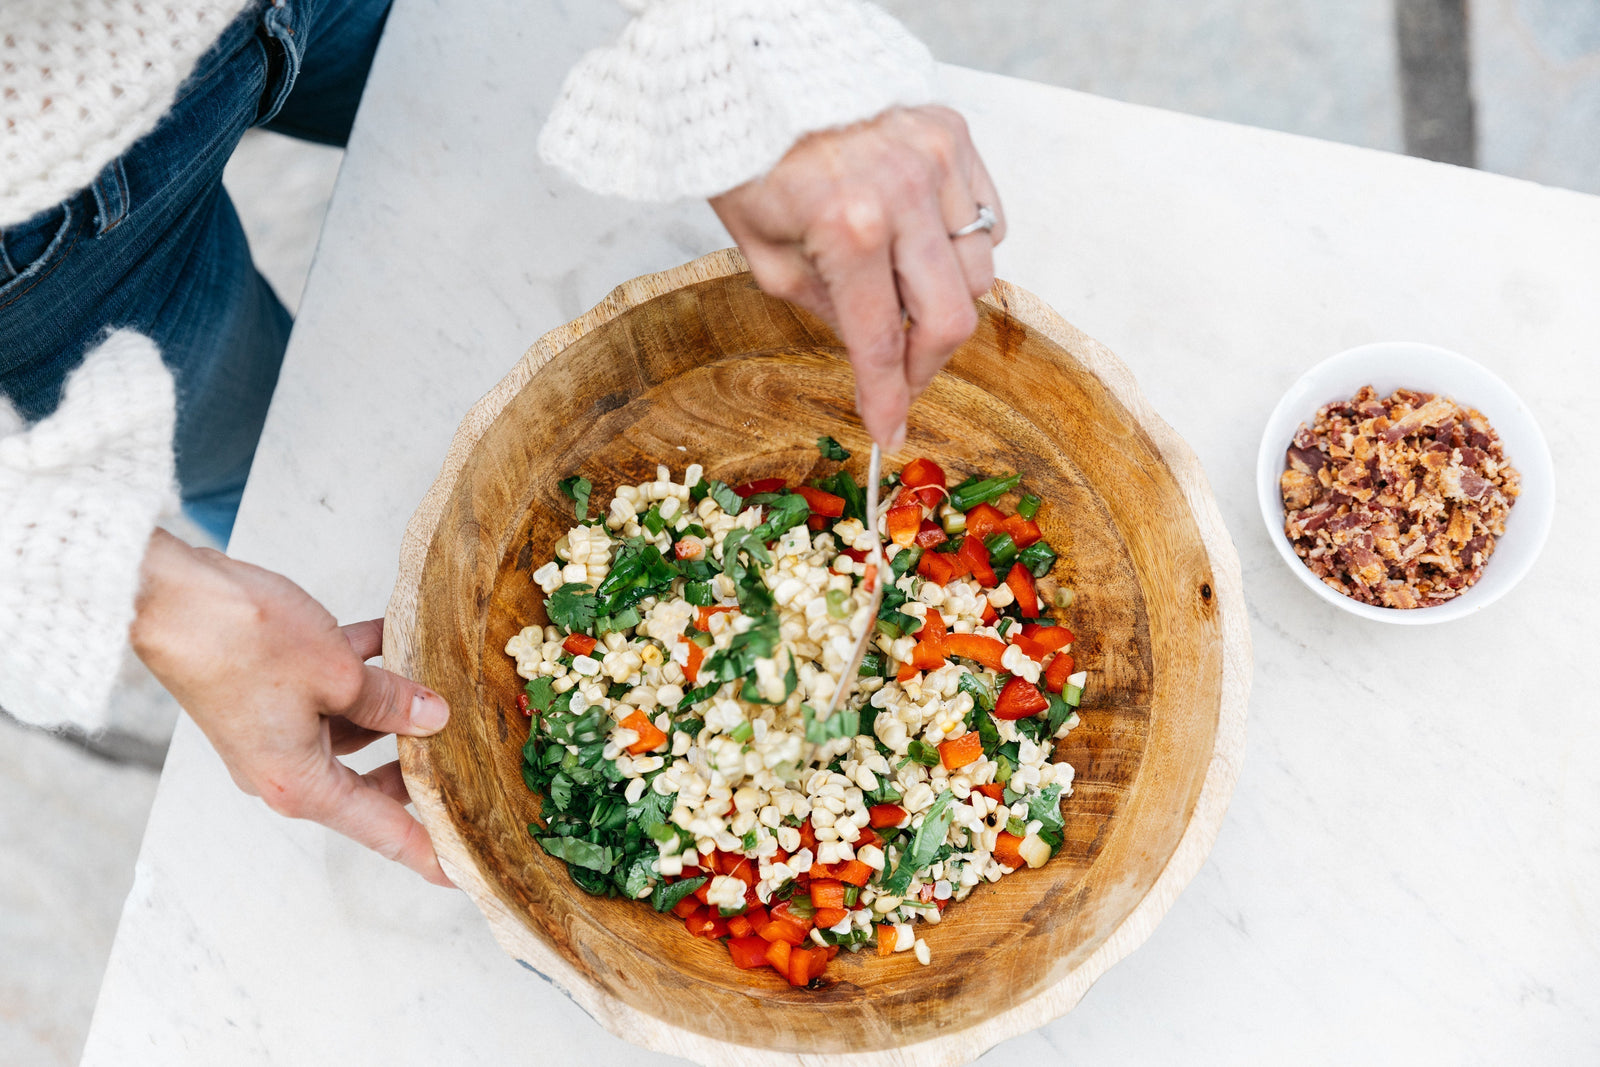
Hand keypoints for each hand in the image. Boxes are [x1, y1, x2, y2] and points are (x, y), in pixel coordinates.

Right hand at [130, 529, 452, 884]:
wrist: (171, 597)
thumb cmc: (244, 642)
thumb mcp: (339, 674)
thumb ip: (392, 700)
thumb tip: (432, 717)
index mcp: (300, 784)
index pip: (380, 830)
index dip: (425, 849)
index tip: (462, 872)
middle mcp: (284, 767)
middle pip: (368, 782)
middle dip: (417, 769)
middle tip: (468, 763)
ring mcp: (274, 730)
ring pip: (352, 729)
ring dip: (393, 707)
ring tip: (443, 689)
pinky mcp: (269, 693)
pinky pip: (328, 689)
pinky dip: (362, 667)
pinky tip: (397, 636)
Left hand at [712, 105, 1005, 449]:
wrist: (759, 66)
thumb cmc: (751, 157)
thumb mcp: (764, 251)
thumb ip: (823, 308)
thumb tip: (871, 350)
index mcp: (848, 228)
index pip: (883, 339)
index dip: (888, 397)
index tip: (892, 431)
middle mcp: (905, 194)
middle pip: (952, 317)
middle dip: (926, 363)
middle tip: (900, 375)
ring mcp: (939, 160)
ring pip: (980, 271)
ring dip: (944, 302)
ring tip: (901, 298)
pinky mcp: (954, 133)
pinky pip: (988, 218)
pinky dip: (962, 247)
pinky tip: (921, 245)